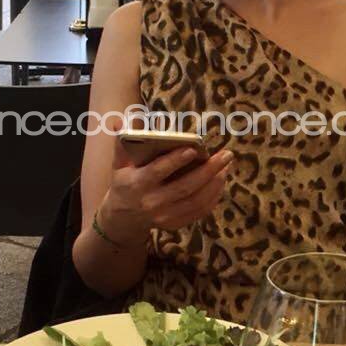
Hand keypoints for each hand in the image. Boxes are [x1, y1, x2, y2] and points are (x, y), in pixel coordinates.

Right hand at [96, 141, 234, 239]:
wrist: (122, 218)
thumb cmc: (124, 183)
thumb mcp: (119, 164)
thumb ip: (122, 143)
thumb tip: (120, 121)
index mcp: (137, 184)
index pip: (158, 171)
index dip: (176, 161)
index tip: (193, 148)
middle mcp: (152, 202)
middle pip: (185, 187)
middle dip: (208, 170)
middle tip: (226, 155)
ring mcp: (165, 216)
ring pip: (196, 200)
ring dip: (215, 183)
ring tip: (226, 165)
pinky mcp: (175, 224)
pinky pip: (199, 211)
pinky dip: (213, 197)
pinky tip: (221, 181)